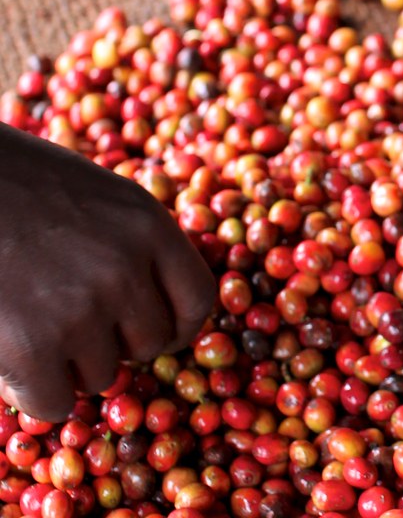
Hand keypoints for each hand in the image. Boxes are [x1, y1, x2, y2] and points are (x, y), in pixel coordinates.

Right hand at [0, 125, 214, 419]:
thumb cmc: (17, 184)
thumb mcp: (99, 198)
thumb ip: (135, 244)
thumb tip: (156, 304)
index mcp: (149, 225)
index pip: (199, 300)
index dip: (178, 325)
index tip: (155, 333)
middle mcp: (126, 268)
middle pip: (151, 344)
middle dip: (117, 343)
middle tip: (73, 321)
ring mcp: (81, 309)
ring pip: (101, 376)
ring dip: (70, 364)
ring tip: (33, 321)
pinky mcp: (31, 348)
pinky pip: (55, 403)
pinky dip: (34, 393)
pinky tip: (12, 359)